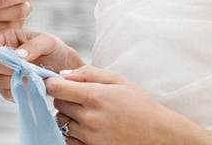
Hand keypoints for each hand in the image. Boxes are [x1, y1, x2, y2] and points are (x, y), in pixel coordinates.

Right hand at [0, 28, 82, 101]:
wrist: (63, 68)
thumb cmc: (54, 50)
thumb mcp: (48, 42)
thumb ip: (33, 46)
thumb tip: (17, 55)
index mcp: (7, 38)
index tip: (6, 59)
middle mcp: (2, 55)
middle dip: (9, 69)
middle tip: (26, 69)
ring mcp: (4, 72)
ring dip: (16, 81)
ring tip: (33, 77)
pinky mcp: (9, 87)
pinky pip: (6, 93)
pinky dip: (19, 91)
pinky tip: (31, 85)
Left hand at [47, 66, 182, 144]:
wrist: (159, 135)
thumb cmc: (140, 104)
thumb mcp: (118, 80)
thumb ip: (89, 73)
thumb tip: (63, 75)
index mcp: (96, 96)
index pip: (56, 88)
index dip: (53, 83)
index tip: (57, 83)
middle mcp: (90, 118)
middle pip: (58, 104)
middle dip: (63, 98)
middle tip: (78, 97)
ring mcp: (90, 137)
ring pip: (61, 122)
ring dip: (67, 116)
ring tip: (85, 113)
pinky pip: (68, 140)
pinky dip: (71, 133)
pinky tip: (85, 127)